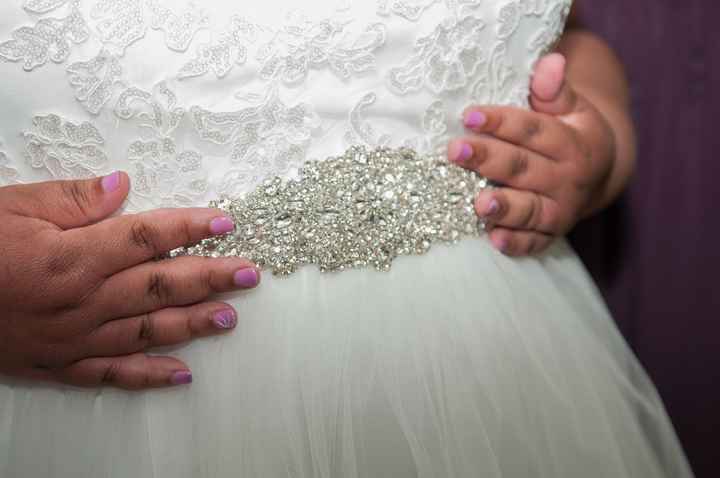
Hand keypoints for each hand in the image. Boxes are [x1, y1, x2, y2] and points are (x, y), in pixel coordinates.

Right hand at [0, 172, 259, 389]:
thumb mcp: (12, 207)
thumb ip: (73, 200)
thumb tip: (123, 186)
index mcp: (73, 258)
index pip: (147, 237)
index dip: (191, 228)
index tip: (226, 222)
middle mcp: (82, 301)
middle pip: (160, 286)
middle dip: (210, 277)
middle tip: (250, 273)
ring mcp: (74, 338)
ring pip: (147, 330)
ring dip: (193, 324)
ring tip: (231, 317)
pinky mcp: (59, 364)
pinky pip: (112, 373)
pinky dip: (149, 374)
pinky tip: (182, 373)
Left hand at [448, 53, 615, 255]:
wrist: (600, 174)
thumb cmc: (572, 133)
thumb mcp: (572, 108)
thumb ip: (555, 90)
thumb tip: (551, 61)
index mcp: (571, 142)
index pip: (532, 130)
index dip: (501, 122)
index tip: (469, 115)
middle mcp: (567, 178)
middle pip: (523, 168)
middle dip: (489, 159)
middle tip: (456, 151)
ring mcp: (559, 209)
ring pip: (529, 208)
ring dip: (504, 208)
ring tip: (479, 204)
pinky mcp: (551, 234)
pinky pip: (534, 243)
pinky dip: (516, 244)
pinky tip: (495, 240)